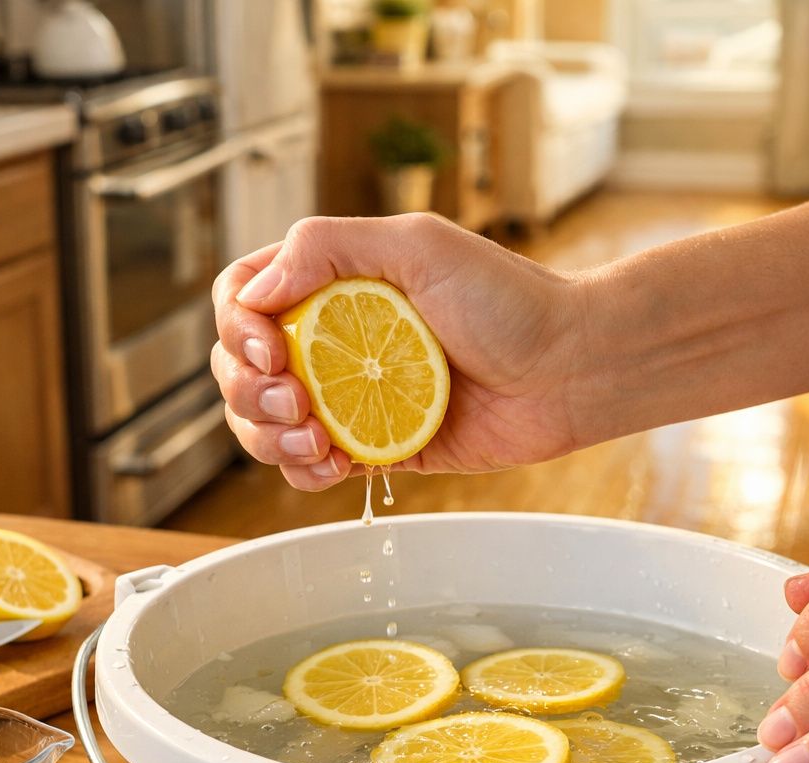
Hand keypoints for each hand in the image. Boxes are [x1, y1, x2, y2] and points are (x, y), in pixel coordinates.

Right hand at [211, 213, 589, 490]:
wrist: (570, 370)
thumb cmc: (509, 300)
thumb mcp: (419, 245)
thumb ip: (329, 247)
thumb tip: (258, 288)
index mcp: (332, 281)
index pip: (243, 297)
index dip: (238, 327)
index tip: (270, 350)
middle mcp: (332, 336)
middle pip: (240, 367)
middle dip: (247, 391)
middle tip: (295, 400)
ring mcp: (349, 394)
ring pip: (262, 423)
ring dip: (265, 437)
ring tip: (313, 440)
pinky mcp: (375, 446)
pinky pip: (308, 466)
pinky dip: (302, 471)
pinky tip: (332, 464)